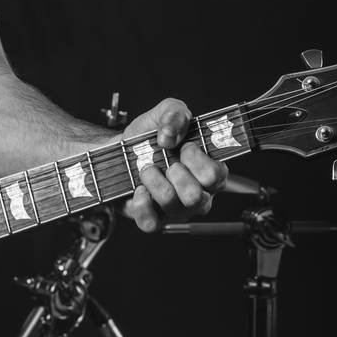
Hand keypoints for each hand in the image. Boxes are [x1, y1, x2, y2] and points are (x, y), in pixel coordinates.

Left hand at [123, 98, 227, 232]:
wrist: (119, 152)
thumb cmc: (149, 137)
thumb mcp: (164, 113)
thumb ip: (175, 114)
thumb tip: (169, 134)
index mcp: (209, 170)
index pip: (217, 176)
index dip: (199, 161)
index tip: (185, 147)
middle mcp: (198, 194)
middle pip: (198, 197)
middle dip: (178, 175)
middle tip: (167, 162)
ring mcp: (177, 210)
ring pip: (174, 207)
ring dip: (156, 183)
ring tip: (146, 169)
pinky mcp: (154, 219)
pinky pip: (152, 223)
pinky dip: (142, 204)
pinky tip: (138, 189)